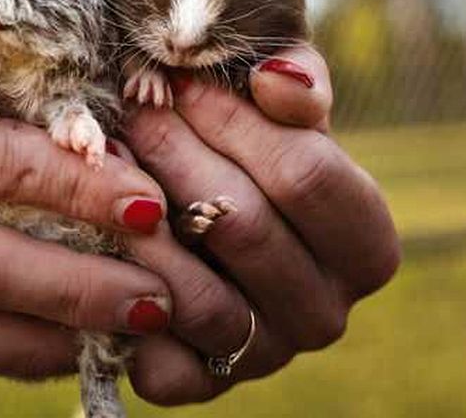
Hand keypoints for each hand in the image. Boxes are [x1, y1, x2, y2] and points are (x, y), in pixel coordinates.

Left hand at [120, 46, 400, 403]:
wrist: (200, 210)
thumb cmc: (250, 144)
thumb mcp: (284, 102)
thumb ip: (299, 84)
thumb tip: (275, 82)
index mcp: (368, 247)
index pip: (306, 176)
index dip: (236, 121)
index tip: (182, 80)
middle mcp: (328, 315)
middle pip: (244, 225)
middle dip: (176, 152)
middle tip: (133, 106)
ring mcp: (267, 357)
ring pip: (196, 290)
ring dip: (138, 213)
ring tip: (107, 153)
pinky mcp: (202, 385)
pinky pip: (156, 352)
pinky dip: (121, 293)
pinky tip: (97, 231)